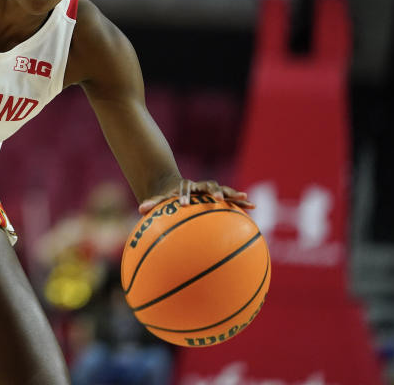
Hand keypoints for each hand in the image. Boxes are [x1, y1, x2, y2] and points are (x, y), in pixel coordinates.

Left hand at [138, 178, 253, 214]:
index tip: (183, 205)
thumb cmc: (167, 198)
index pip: (185, 188)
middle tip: (217, 198)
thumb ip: (152, 203)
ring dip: (233, 194)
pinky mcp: (219, 196)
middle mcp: (199, 186)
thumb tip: (140, 209)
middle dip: (213, 191)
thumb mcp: (160, 200)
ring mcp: (210, 190)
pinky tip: (253, 207)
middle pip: (208, 185)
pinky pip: (231, 199)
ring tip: (245, 199)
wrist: (177, 189)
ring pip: (223, 190)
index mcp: (185, 186)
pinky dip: (241, 202)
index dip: (184, 195)